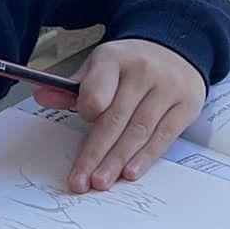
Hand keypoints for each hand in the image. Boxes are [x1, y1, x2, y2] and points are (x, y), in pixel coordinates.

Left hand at [38, 40, 205, 192]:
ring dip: (117, 161)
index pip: (97, 90)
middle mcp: (143, 72)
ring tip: (101, 181)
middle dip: (96, 153)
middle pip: (115, 118)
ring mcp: (168, 88)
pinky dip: (146, 157)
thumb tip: (42, 97)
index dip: (88, 109)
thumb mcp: (100, 64)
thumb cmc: (131, 63)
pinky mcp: (187, 105)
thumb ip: (74, 86)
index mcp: (115, 58)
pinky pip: (163, 136)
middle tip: (82, 180)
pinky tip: (131, 172)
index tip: (82, 121)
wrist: (176, 47)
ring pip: (138, 131)